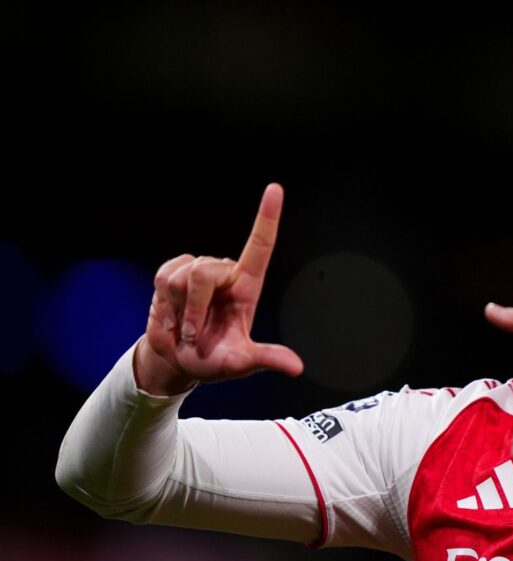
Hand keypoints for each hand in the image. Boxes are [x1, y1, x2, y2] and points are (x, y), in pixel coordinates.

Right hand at [136, 183, 303, 394]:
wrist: (179, 361)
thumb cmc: (215, 361)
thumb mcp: (241, 363)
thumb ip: (266, 359)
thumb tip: (296, 367)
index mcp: (248, 286)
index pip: (260, 245)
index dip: (267, 217)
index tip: (275, 188)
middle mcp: (225, 272)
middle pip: (205, 272)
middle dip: (194, 310)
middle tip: (194, 336)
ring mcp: (198, 270)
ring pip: (180, 276)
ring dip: (178, 310)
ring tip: (185, 326)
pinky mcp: (173, 271)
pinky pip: (162, 277)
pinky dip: (164, 303)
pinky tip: (172, 315)